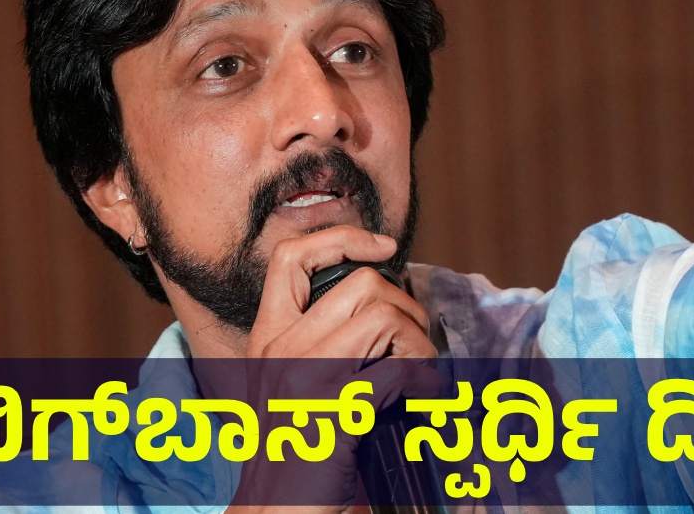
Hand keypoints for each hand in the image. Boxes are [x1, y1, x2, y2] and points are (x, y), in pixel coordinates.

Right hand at [231, 226, 438, 510]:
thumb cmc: (293, 457)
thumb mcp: (291, 388)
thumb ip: (321, 346)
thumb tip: (384, 311)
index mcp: (267, 339)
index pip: (291, 257)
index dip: (342, 238)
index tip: (383, 248)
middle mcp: (281, 350)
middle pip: (362, 284)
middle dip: (407, 307)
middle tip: (416, 346)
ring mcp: (305, 380)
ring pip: (385, 318)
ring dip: (419, 344)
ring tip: (422, 375)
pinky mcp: (333, 416)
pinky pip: (398, 373)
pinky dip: (426, 384)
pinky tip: (425, 402)